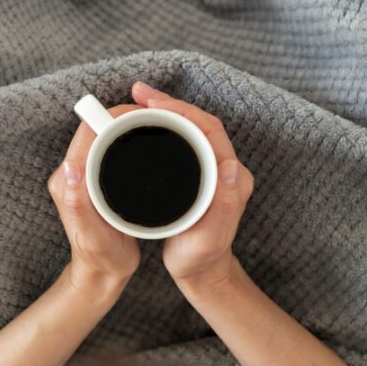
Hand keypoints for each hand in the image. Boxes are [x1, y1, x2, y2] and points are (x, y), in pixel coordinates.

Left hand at [48, 103, 143, 295]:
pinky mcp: (95, 181)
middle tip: (159, 117)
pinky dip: (129, 141)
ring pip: (106, 137)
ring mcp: (83, 176)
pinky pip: (110, 150)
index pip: (89, 131)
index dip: (115, 116)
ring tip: (158, 126)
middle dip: (126, 117)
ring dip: (128, 127)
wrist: (101, 275)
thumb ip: (78, 205)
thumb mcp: (93, 237)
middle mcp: (72, 174)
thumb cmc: (101, 258)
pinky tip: (149, 144)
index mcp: (68, 181)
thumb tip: (70, 167)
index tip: (145, 114)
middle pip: (98, 129)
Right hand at [131, 81, 254, 290]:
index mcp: (231, 176)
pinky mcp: (198, 174)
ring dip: (164, 112)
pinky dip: (162, 127)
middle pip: (197, 122)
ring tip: (136, 103)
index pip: (208, 129)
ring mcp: (212, 169)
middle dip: (168, 104)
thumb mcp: (211, 238)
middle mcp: (225, 167)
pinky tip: (142, 124)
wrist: (201, 272)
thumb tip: (230, 166)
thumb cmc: (201, 258)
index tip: (152, 102)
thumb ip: (224, 206)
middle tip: (138, 93)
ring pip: (189, 128)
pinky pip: (182, 140)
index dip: (181, 110)